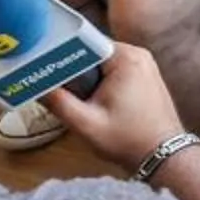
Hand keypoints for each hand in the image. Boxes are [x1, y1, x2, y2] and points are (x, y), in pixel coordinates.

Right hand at [44, 43, 188, 168]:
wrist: (164, 157)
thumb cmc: (128, 141)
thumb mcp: (86, 124)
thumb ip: (58, 102)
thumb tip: (35, 84)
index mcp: (125, 58)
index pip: (83, 42)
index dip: (61, 55)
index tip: (43, 67)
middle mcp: (137, 54)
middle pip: (91, 52)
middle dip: (74, 70)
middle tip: (56, 89)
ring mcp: (144, 64)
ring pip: (101, 63)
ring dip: (87, 78)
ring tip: (75, 99)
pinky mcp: (145, 76)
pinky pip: (114, 71)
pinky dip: (100, 83)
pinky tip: (92, 101)